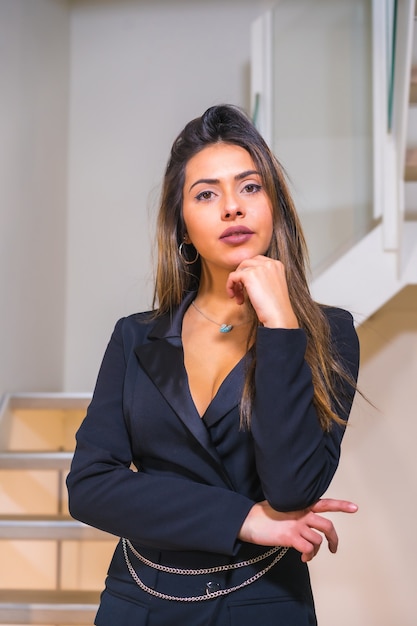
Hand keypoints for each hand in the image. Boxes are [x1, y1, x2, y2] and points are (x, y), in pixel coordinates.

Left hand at [225, 256, 297, 328]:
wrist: (278, 315)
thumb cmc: (276, 306)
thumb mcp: (273, 285)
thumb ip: (264, 277)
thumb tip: (246, 276)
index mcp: (277, 264)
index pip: (257, 261)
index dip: (249, 273)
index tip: (247, 286)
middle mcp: (269, 263)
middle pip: (247, 263)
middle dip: (241, 277)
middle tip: (240, 292)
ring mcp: (259, 268)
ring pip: (239, 270)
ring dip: (236, 283)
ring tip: (238, 297)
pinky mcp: (249, 275)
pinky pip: (233, 276)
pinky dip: (230, 286)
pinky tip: (235, 297)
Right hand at [238, 498, 357, 561]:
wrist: (248, 520)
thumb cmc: (264, 514)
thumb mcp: (283, 506)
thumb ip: (297, 511)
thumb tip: (306, 523)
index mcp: (301, 504)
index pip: (325, 503)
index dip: (341, 506)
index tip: (355, 508)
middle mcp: (301, 513)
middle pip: (327, 526)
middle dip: (334, 539)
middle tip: (333, 548)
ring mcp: (296, 525)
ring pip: (318, 540)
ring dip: (316, 551)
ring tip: (308, 554)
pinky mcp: (290, 537)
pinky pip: (308, 549)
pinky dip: (308, 556)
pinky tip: (303, 558)